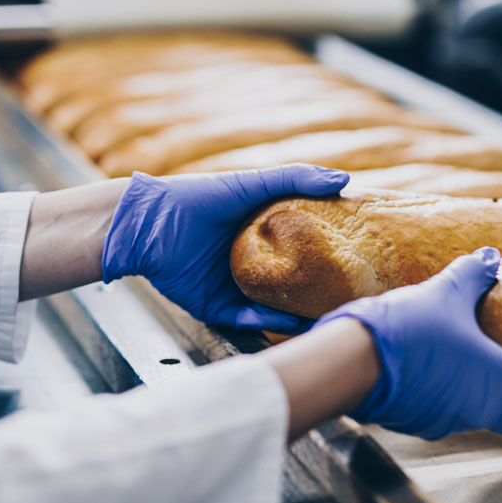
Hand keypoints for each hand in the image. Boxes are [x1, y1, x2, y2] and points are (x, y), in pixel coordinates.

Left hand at [102, 165, 348, 331]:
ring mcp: (232, 287)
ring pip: (271, 307)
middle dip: (315, 293)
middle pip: (289, 283)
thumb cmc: (197, 198)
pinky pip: (244, 320)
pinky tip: (286, 322)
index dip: (326, 256)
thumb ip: (296, 179)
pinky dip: (265, 323)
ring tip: (324, 318)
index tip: (355, 264)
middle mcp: (250, 263)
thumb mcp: (251, 183)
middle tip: (347, 299)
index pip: (301, 249)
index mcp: (260, 234)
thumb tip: (345, 181)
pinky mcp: (214, 307)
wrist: (146, 225)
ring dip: (295, 315)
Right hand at [316, 247, 501, 439]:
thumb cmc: (412, 330)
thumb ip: (474, 276)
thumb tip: (490, 258)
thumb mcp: (447, 293)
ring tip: (467, 356)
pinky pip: (447, 413)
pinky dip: (448, 395)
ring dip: (480, 391)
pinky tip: (433, 367)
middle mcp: (485, 410)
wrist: (355, 362)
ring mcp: (452, 422)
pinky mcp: (421, 425)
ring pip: (481, 413)